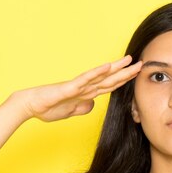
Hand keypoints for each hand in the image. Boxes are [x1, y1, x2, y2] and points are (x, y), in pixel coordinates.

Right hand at [12, 55, 141, 121]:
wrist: (30, 106)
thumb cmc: (47, 108)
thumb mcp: (70, 112)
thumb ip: (82, 108)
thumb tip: (92, 105)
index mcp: (86, 94)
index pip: (109, 86)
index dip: (123, 80)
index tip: (136, 75)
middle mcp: (84, 87)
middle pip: (110, 79)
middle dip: (126, 72)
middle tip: (141, 63)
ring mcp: (78, 86)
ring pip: (101, 76)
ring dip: (116, 68)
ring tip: (129, 60)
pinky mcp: (69, 88)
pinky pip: (86, 79)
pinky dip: (97, 73)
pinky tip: (107, 66)